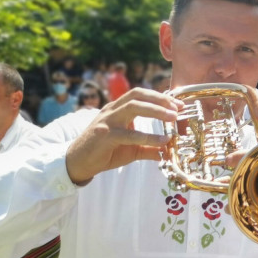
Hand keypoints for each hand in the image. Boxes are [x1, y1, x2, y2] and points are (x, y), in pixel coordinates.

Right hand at [66, 88, 183, 184]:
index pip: (140, 95)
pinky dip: (148, 136)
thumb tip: (169, 151)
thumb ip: (150, 148)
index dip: (160, 97)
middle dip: (160, 99)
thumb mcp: (132, 149)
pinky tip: (162, 141)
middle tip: (178, 109)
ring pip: (133, 107)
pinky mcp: (105, 135)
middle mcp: (112, 110)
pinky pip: (129, 134)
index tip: (178, 105)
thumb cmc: (105, 152)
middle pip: (137, 95)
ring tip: (173, 118)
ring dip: (156, 110)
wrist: (78, 162)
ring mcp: (107, 121)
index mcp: (118, 109)